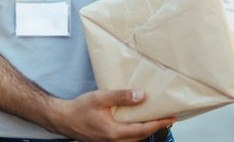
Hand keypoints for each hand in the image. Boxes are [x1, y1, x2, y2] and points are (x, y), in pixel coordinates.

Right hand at [50, 89, 173, 141]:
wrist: (62, 118)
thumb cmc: (78, 109)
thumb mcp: (100, 98)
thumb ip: (121, 97)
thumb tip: (140, 96)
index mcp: (114, 132)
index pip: (143, 130)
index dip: (158, 123)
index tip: (170, 118)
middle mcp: (114, 141)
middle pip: (140, 137)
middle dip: (154, 127)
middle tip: (165, 117)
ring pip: (133, 139)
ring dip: (144, 130)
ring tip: (153, 119)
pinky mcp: (106, 140)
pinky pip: (125, 138)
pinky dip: (134, 131)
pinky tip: (134, 122)